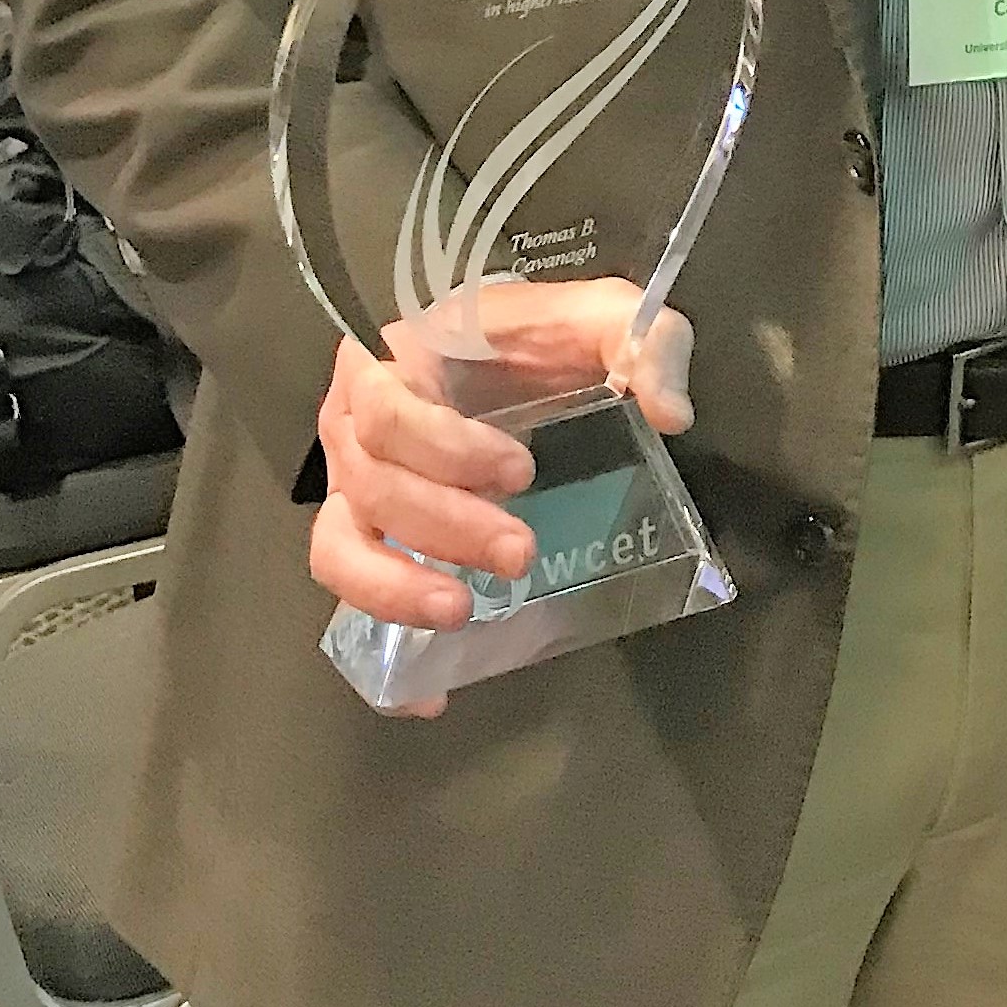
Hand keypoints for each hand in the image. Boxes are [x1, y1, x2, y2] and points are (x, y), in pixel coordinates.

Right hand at [307, 277, 694, 715]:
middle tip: (520, 554)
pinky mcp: (370, 538)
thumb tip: (669, 413)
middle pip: (369, 486)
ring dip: (393, 588)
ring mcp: (355, 488)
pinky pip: (350, 595)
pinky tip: (430, 692)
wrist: (511, 355)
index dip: (445, 449)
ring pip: (337, 547)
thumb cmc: (544, 335)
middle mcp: (356, 427)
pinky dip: (383, 641)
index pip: (388, 409)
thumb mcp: (604, 315)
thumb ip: (646, 341)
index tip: (521, 472)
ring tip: (460, 612)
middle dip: (443, 527)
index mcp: (398, 362)